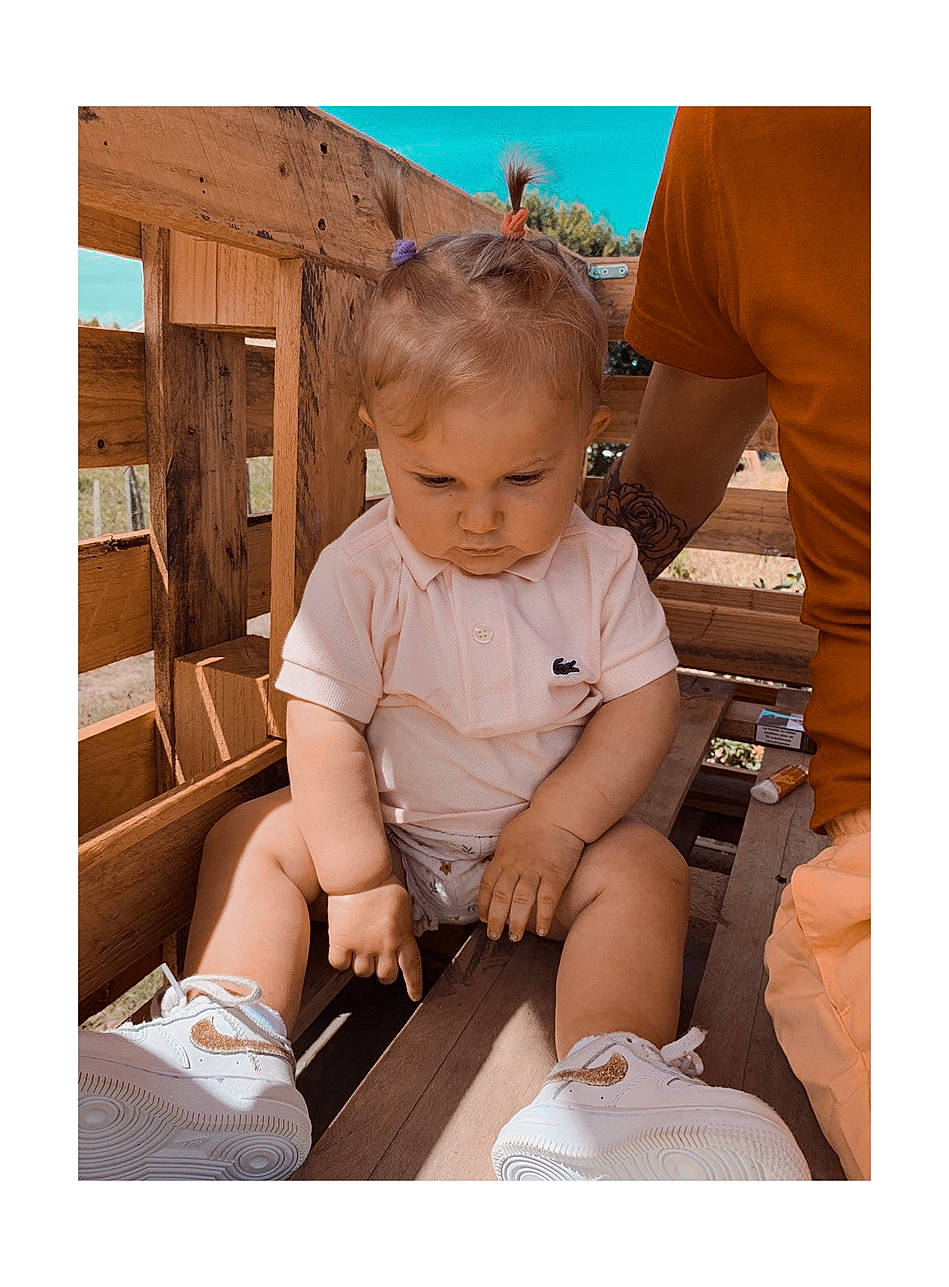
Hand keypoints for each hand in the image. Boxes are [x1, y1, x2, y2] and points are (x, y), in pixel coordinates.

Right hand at [326, 879, 422, 1001]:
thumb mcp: (403, 904)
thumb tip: (403, 935)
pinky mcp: (341, 941)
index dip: (414, 984)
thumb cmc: (382, 881)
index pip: (412, 967)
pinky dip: (340, 961)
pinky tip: (342, 951)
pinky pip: (339, 964)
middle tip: (376, 960)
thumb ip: (403, 924)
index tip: (415, 996)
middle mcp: (385, 945)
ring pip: (362, 973)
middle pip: (385, 976)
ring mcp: (362, 945)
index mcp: (403, 935)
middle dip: (382, 972)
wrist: (360, 873)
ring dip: (361, 964)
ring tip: (358, 948)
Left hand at [478, 809, 584, 941]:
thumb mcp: (509, 837)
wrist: (560, 814)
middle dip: (496, 919)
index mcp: (503, 858)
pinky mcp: (555, 875)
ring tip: (514, 937)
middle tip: (494, 936)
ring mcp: (535, 871)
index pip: (487, 885)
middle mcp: (516, 866)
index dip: (484, 904)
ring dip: (516, 922)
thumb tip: (496, 870)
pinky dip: (543, 916)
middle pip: (501, 896)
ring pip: (521, 901)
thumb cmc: (534, 824)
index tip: (484, 919)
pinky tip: (540, 930)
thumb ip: (502, 856)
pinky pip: (547, 899)